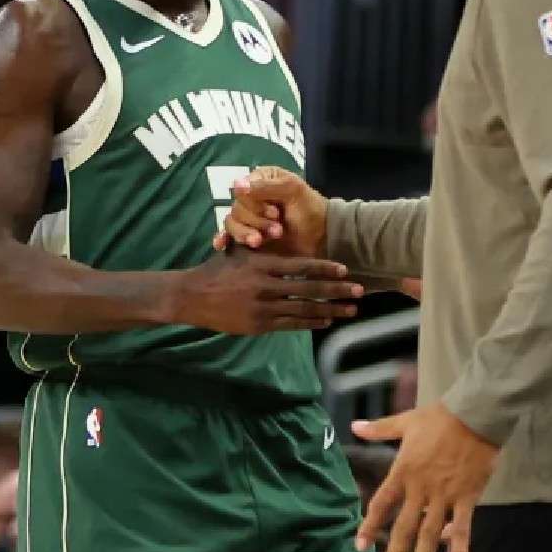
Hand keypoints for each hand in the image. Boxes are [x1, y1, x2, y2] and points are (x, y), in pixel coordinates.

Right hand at [172, 246, 362, 333]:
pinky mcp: (259, 325)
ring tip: (350, 310)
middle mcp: (265, 286)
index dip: (325, 268)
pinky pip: (291, 324)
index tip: (345, 270)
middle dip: (337, 291)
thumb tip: (279, 227)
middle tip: (359, 291)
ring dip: (330, 310)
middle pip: (308, 289)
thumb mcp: (239, 250)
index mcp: (262, 265)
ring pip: (304, 310)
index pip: (301, 266)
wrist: (192, 296)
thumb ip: (261, 242)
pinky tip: (326, 321)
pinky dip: (310, 323)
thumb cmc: (219, 269)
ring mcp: (262, 308)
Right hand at [211, 166, 327, 257]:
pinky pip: (228, 234)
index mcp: (260, 180)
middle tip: (278, 230)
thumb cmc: (310, 208)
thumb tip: (236, 185)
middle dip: (257, 222)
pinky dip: (223, 239)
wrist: (322, 237)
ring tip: (262, 242)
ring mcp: (249, 218)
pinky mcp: (248, 235)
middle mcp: (251, 197)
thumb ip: (265, 187)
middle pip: (236, 209)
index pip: (242, 190)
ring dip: (246, 233)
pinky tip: (221, 245)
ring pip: (232, 223)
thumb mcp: (292, 191)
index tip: (276, 213)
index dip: (255, 204)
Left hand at [353, 403, 498, 551]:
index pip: (381, 503)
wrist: (474, 414)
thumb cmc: (439, 417)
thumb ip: (379, 429)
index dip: (369, 525)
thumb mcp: (405, 421)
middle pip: (404, 527)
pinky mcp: (467, 497)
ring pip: (431, 533)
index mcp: (403, 470)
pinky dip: (459, 549)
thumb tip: (354, 427)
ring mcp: (444, 494)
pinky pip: (463, 527)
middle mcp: (421, 487)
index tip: (359, 545)